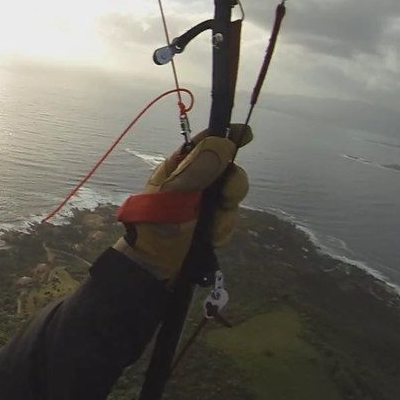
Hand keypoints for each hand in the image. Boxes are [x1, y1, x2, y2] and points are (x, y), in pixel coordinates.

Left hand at [113, 125, 251, 280]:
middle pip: (229, 170)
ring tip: (210, 229)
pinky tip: (211, 239)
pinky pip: (231, 220)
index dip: (225, 136)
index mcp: (180, 167)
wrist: (153, 266)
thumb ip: (196, 171)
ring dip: (225, 215)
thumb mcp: (172, 196)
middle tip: (225, 197)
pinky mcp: (213, 224)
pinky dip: (224, 231)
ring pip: (233, 197)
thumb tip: (223, 143)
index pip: (205, 143)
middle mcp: (196, 181)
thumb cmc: (154, 226)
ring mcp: (206, 203)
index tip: (246, 134)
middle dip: (233, 185)